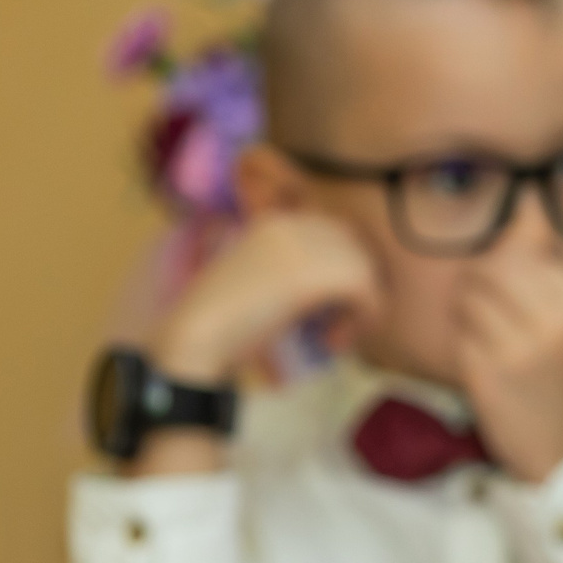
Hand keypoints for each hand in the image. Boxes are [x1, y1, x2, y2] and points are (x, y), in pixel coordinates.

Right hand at [149, 213, 382, 384]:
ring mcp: (297, 245)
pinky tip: (333, 341)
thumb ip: (302, 269)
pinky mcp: (306, 273)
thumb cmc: (229, 320)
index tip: (330, 309)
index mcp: (276, 222)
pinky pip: (365, 288)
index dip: (346, 272)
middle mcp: (289, 224)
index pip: (339, 233)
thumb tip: (355, 276)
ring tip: (334, 337)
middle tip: (336, 328)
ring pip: (365, 267)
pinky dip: (360, 318)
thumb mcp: (267, 281)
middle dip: (358, 288)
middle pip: (356, 248)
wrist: (197, 333)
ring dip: (360, 308)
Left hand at [455, 246, 562, 483]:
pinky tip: (489, 374)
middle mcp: (553, 317)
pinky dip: (466, 351)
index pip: (519, 252)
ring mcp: (520, 344)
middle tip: (496, 326)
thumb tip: (524, 204)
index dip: (505, 274)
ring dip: (470, 320)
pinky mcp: (490, 371)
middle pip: (489, 268)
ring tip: (495, 349)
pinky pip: (459, 336)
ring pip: (468, 299)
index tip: (517, 307)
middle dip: (481, 290)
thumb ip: (544, 268)